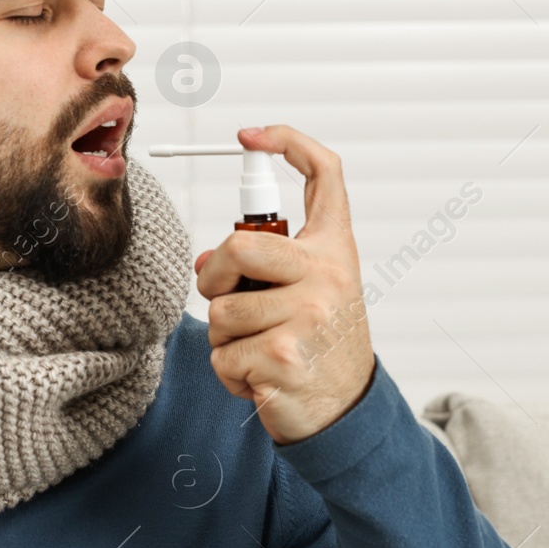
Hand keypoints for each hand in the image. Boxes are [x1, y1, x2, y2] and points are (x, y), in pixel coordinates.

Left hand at [194, 125, 374, 444]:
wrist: (345, 411)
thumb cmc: (317, 344)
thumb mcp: (303, 295)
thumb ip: (261, 269)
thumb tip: (203, 263)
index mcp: (334, 250)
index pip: (325, 176)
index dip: (288, 142)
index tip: (251, 135)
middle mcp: (328, 274)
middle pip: (239, 246)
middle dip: (214, 277)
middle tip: (223, 298)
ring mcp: (309, 315)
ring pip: (221, 311)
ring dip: (224, 338)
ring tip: (260, 350)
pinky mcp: (285, 356)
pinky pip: (222, 355)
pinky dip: (229, 373)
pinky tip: (260, 378)